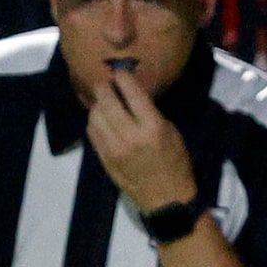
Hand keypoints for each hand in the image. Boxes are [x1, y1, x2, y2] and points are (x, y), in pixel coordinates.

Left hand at [84, 69, 198, 216]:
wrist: (164, 196)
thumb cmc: (174, 161)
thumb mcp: (170, 131)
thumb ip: (150, 112)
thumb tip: (133, 94)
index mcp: (151, 126)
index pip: (132, 94)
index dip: (123, 78)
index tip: (119, 70)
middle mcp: (129, 136)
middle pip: (107, 103)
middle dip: (104, 88)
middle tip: (105, 82)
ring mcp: (113, 148)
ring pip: (95, 117)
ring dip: (97, 105)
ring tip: (103, 100)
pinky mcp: (103, 158)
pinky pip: (92, 133)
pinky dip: (94, 122)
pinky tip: (100, 118)